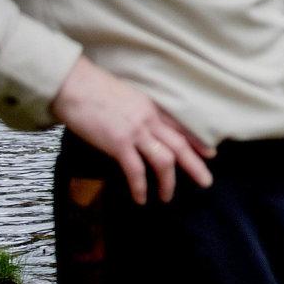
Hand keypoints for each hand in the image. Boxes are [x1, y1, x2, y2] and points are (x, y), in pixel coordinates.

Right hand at [50, 57, 214, 205]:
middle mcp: (149, 120)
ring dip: (168, 182)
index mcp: (152, 107)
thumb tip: (138, 129)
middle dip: (195, 165)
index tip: (210, 154)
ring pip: (163, 160)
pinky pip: (135, 169)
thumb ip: (138, 112)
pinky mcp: (118, 143)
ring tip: (167, 197)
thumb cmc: (94, 89)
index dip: (196, 142)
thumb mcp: (126, 96)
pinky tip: (141, 198)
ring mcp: (136, 132)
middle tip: (206, 182)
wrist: (74, 85)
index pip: (181, 127)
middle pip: (180, 145)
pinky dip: (140, 186)